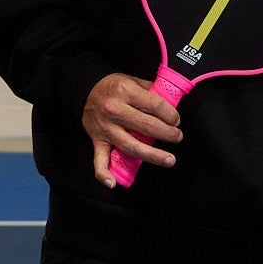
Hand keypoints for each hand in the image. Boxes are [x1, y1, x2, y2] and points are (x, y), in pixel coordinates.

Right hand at [82, 72, 180, 186]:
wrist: (85, 89)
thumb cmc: (114, 86)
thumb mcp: (133, 80)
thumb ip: (151, 91)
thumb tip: (173, 104)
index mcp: (125, 91)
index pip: (155, 105)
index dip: (171, 115)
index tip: (176, 121)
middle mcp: (114, 110)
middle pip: (146, 126)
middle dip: (167, 134)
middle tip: (177, 137)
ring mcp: (105, 128)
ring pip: (130, 146)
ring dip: (152, 155)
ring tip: (169, 159)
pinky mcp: (97, 141)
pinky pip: (99, 159)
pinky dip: (103, 173)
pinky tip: (112, 183)